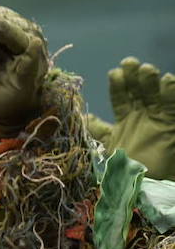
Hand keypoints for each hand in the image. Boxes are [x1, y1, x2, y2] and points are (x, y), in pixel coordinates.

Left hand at [105, 57, 174, 179]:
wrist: (141, 185)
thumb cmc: (123, 166)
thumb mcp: (107, 145)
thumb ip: (97, 129)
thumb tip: (83, 116)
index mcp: (127, 116)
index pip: (123, 96)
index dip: (120, 84)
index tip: (115, 72)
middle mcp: (144, 114)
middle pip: (140, 90)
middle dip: (135, 76)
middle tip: (129, 63)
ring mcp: (159, 118)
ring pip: (156, 95)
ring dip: (152, 81)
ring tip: (146, 70)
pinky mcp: (172, 125)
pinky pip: (173, 106)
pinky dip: (171, 92)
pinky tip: (168, 80)